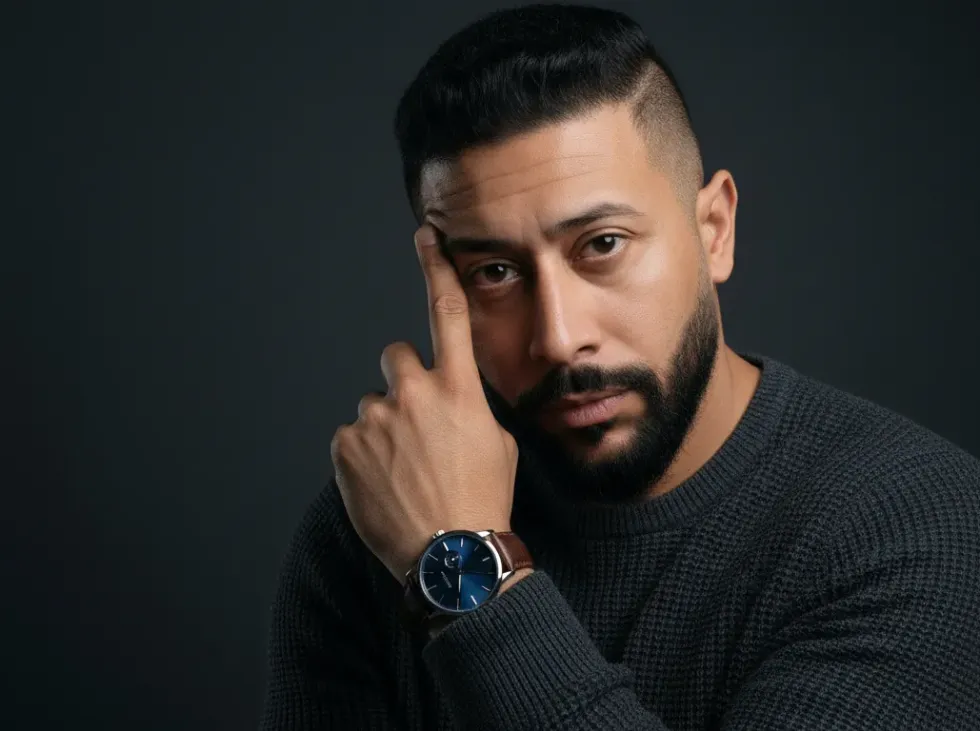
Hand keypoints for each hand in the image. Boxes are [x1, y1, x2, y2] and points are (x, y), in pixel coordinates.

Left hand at [330, 225, 518, 583]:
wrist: (450, 556)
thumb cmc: (483, 501)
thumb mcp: (499, 445)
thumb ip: (470, 408)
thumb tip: (451, 401)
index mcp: (459, 390)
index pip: (447, 313)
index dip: (435, 269)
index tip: (424, 236)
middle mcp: (415, 394)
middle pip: (396, 355)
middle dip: (404, 381)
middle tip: (417, 426)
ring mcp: (376, 419)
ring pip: (375, 405)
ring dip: (385, 428)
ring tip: (405, 472)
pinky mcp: (345, 446)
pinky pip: (352, 437)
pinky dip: (364, 456)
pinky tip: (386, 484)